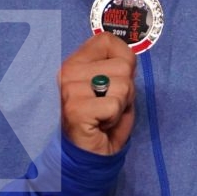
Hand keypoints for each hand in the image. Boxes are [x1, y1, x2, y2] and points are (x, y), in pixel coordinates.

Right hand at [59, 31, 136, 154]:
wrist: (87, 156)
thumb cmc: (102, 121)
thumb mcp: (113, 87)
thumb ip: (118, 67)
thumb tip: (129, 58)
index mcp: (75, 61)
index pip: (107, 40)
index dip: (124, 60)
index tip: (115, 81)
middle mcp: (67, 71)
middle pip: (123, 65)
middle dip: (126, 90)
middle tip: (108, 106)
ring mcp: (69, 89)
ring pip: (123, 85)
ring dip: (121, 105)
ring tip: (104, 116)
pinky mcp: (75, 108)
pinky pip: (115, 105)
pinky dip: (115, 119)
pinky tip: (100, 125)